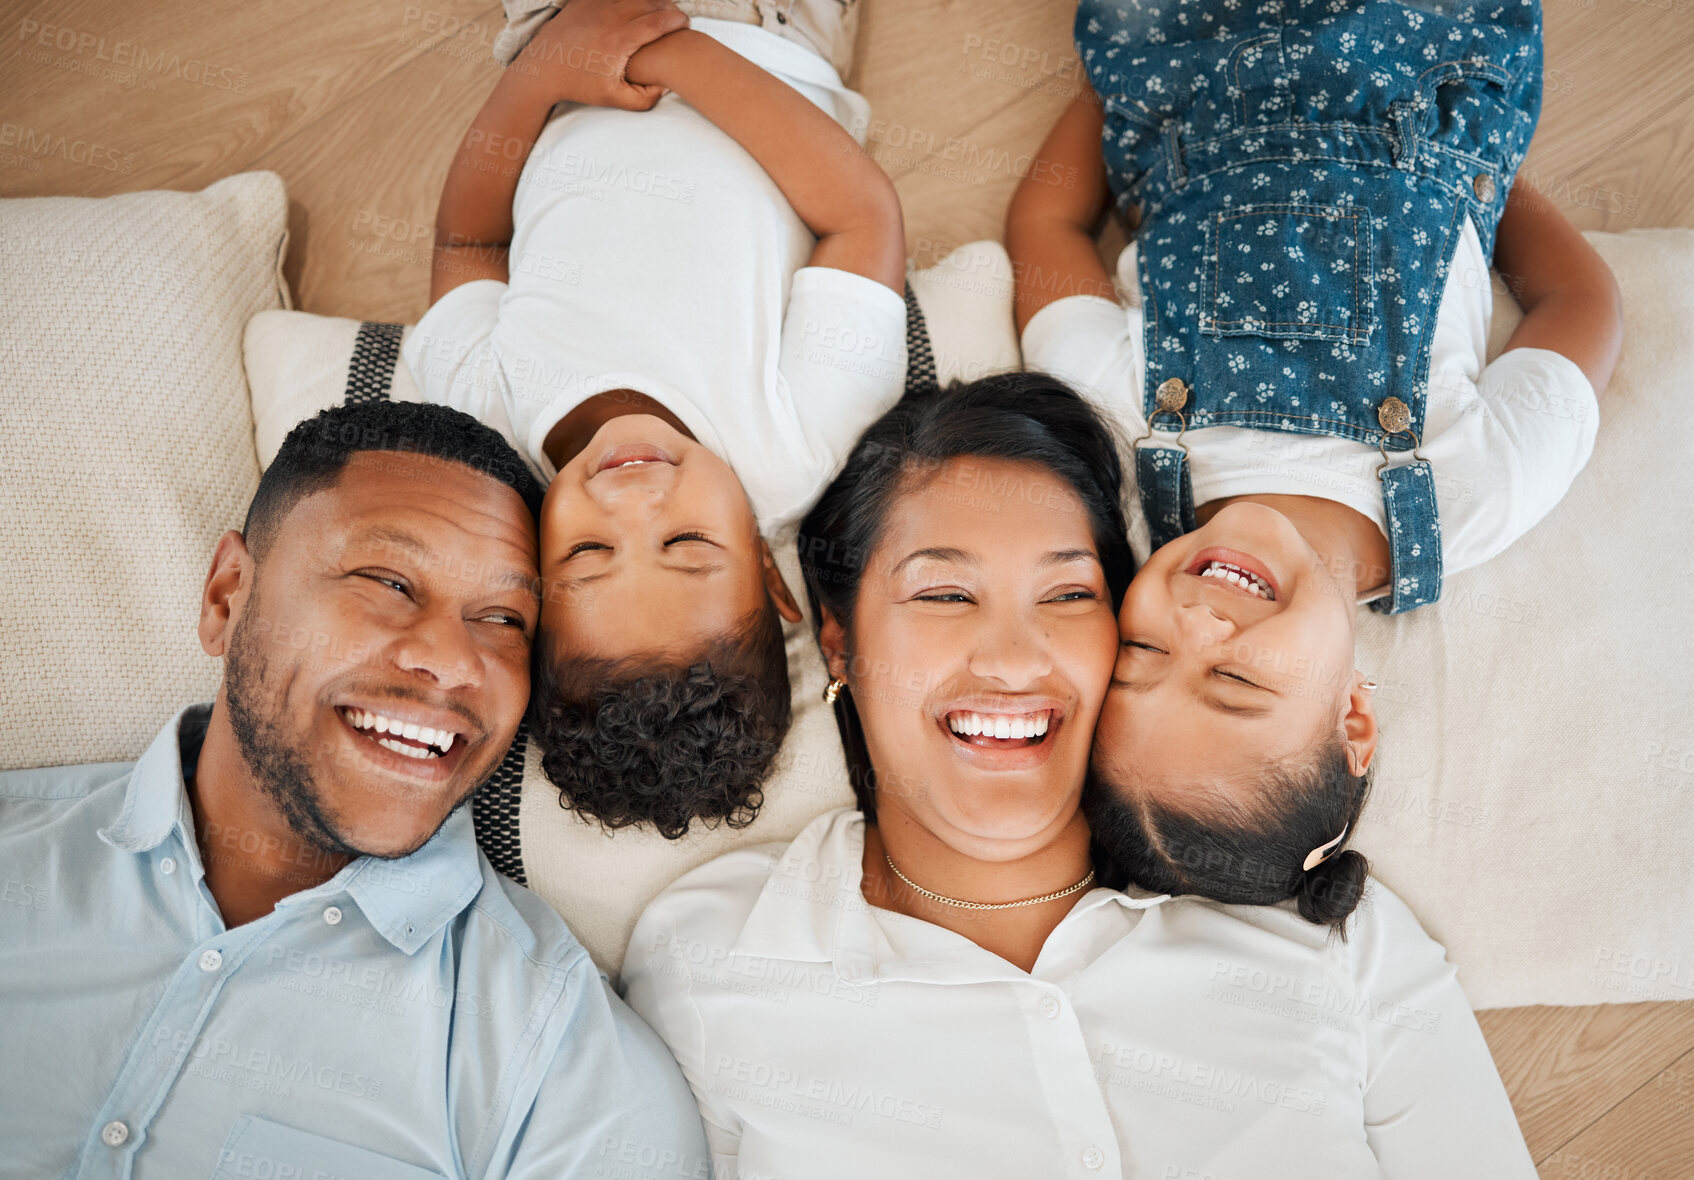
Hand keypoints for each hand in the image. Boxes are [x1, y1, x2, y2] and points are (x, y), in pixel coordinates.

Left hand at [514, 0, 688, 110]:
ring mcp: (595, 4)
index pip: (659, 21)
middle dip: (668, 7)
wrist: (542, 70)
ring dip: (650, 0)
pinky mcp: (583, 0)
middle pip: (650, 2)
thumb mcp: (613, 99)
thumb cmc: (579, 85)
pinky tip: (637, 7)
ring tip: (660, 11)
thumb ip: (644, 98)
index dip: (678, 20)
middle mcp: (609, 16)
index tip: (686, 24)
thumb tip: (666, 87)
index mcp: (619, 40)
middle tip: (678, 18)